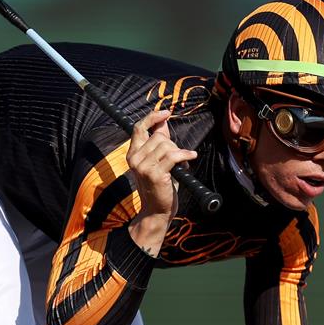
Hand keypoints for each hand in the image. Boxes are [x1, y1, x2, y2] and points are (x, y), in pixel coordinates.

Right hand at [126, 110, 197, 255]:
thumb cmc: (159, 187)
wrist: (157, 211)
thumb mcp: (157, 162)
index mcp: (132, 154)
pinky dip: (185, 155)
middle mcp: (135, 159)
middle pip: (158, 137)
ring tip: (181, 165)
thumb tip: (163, 122)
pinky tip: (191, 157)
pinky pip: (174, 156)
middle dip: (172, 144)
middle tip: (178, 158)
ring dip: (179, 153)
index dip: (152, 118)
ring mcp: (143, 167)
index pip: (139, 128)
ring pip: (167, 145)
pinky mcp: (155, 174)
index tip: (165, 113)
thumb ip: (159, 143)